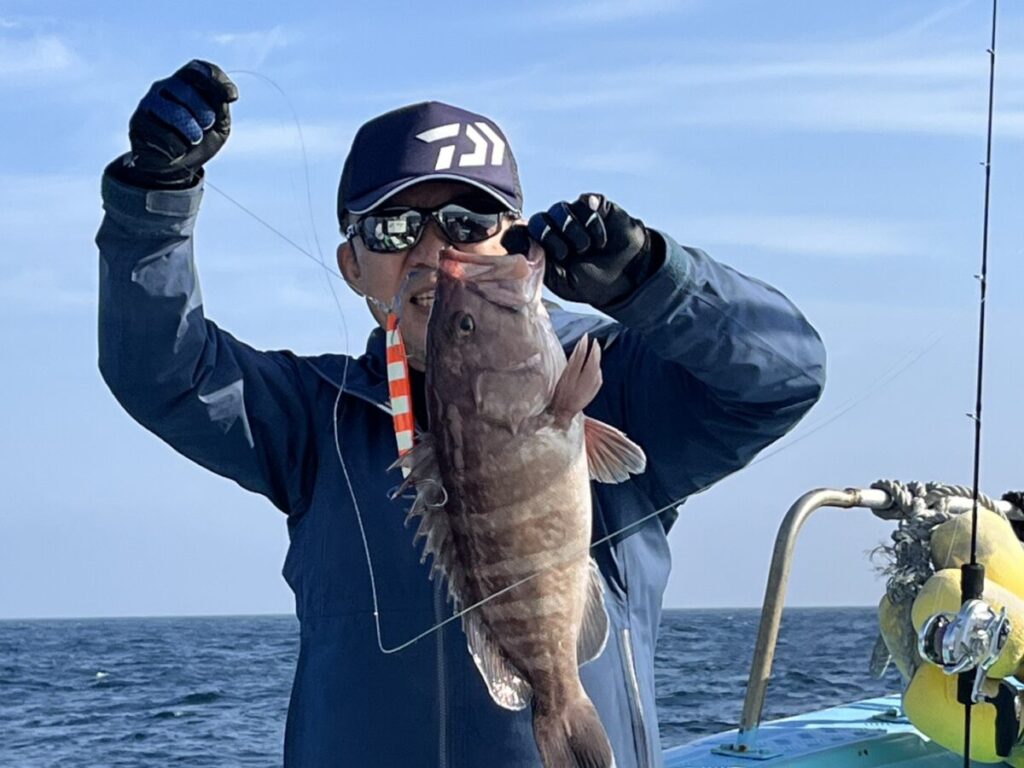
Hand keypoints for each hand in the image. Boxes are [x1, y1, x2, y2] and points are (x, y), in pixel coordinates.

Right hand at [113, 60, 237, 188]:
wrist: (176, 167)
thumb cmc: (200, 140)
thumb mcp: (218, 125)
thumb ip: (222, 108)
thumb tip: (230, 94)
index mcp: (184, 83)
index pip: (197, 69)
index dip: (216, 79)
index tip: (232, 97)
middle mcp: (163, 87)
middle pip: (185, 90)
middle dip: (204, 112)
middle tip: (207, 125)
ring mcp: (148, 104)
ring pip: (174, 113)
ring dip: (192, 131)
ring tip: (194, 139)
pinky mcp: (138, 123)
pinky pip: (163, 134)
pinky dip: (178, 147)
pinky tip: (176, 149)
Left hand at [527, 194, 656, 307]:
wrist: (628, 276)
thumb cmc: (593, 282)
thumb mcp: (562, 283)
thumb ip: (541, 264)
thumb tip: (526, 243)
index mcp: (544, 247)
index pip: (524, 232)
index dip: (527, 238)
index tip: (535, 252)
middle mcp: (556, 228)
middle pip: (539, 219)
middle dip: (552, 238)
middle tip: (568, 254)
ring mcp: (575, 215)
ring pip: (560, 208)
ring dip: (574, 231)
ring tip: (589, 247)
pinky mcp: (595, 206)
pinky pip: (585, 202)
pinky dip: (593, 222)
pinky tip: (601, 238)